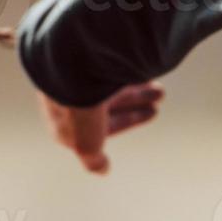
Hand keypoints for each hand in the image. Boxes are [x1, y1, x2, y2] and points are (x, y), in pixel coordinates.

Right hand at [0, 27, 164, 173]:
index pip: (98, 120)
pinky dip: (127, 65)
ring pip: (109, 78)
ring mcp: (75, 69)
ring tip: (159, 85)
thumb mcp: (85, 142)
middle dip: (135, 100)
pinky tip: (144, 63)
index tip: (151, 114)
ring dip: (137, 84)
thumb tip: (102, 169)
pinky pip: (109, 60)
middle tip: (160, 97)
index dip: (126, 119)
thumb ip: (92, 158)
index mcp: (62, 113)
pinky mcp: (84, 50)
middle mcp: (68, 91)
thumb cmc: (75, 104)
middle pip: (106, 97)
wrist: (70, 60)